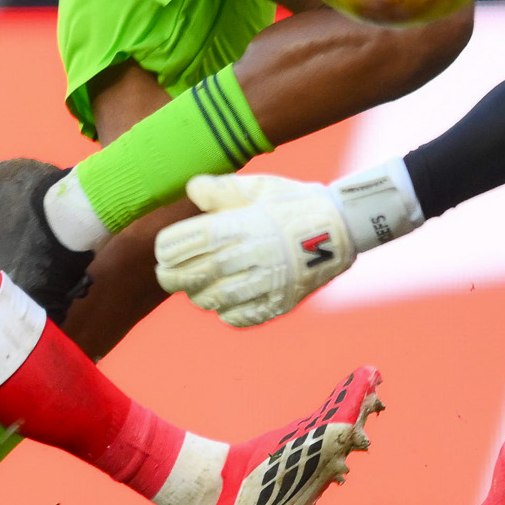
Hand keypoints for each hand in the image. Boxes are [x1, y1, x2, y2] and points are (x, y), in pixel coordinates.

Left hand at [153, 173, 355, 326]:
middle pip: (194, 275)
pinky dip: (225, 312)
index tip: (163, 251)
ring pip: (213, 299)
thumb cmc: (292, 203)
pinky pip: (239, 317)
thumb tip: (192, 189)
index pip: (186, 243)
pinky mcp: (278, 303)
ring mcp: (265, 283)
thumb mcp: (258, 187)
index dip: (168, 249)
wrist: (340, 227)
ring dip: (197, 295)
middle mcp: (248, 256)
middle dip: (172, 277)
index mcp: (239, 225)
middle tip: (165, 276)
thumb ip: (222, 189)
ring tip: (194, 287)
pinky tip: (223, 302)